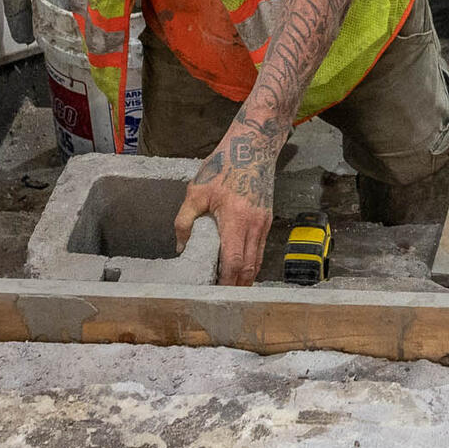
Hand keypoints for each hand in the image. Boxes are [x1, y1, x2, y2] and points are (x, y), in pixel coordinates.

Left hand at [176, 131, 277, 285]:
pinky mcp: (267, 220)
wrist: (253, 147)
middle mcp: (255, 225)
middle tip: (223, 300)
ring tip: (230, 290)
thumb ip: (185, 220)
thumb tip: (181, 246)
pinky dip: (251, 263)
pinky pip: (260, 249)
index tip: (216, 294)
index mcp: (237, 220)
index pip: (234, 261)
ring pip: (257, 261)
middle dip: (237, 287)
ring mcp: (264, 223)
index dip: (226, 282)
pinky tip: (239, 268)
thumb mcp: (196, 191)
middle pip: (249, 268)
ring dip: (245, 278)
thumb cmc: (223, 166)